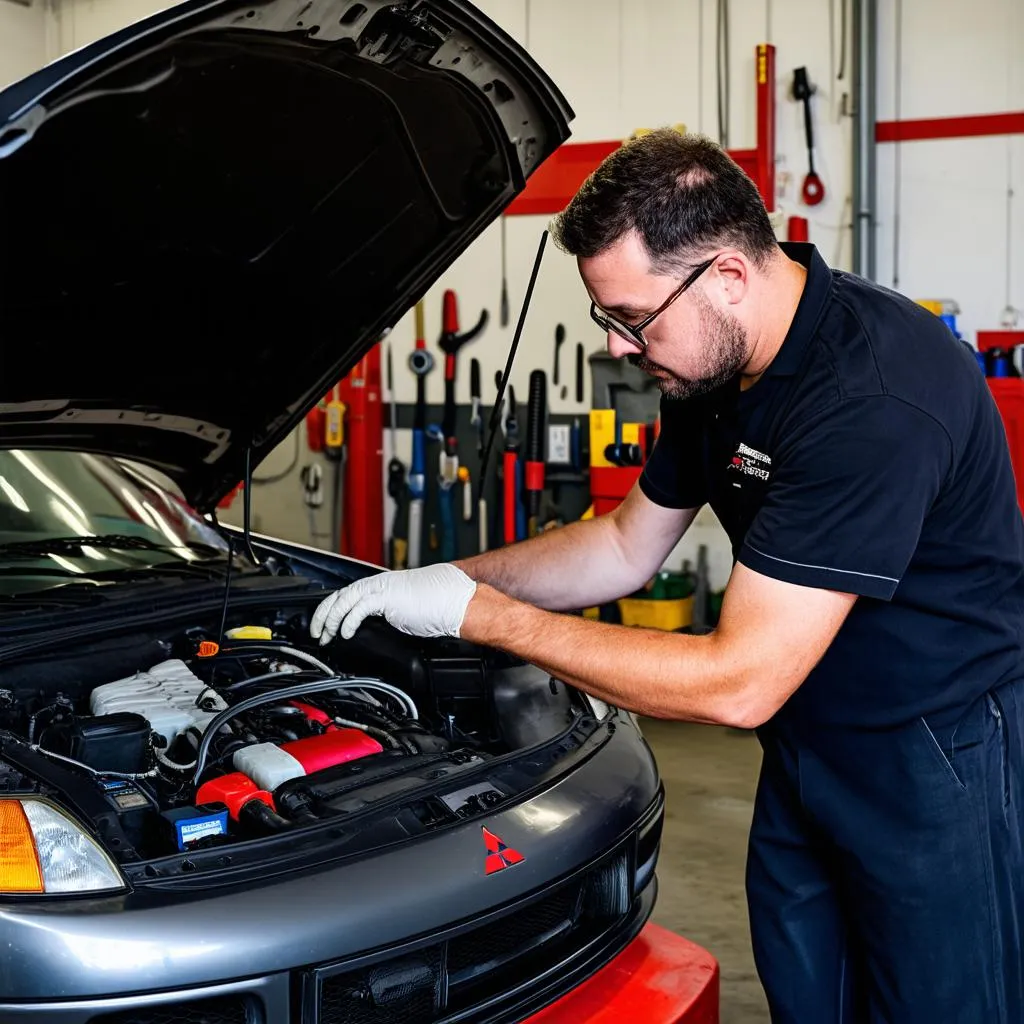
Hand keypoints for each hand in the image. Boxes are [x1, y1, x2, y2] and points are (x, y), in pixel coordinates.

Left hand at [310, 564, 477, 643]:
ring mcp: (382, 589)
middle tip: (316, 633)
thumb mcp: (404, 613)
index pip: (347, 594)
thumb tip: (373, 629)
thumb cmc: (438, 607)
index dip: (331, 610)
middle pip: (338, 594)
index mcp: (381, 586)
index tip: (324, 627)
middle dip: (322, 614)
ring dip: (330, 620)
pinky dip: (348, 621)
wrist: (455, 601)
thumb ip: (385, 616)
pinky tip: (346, 633)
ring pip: (344, 600)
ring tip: (325, 636)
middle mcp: (378, 584)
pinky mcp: (387, 596)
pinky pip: (359, 608)